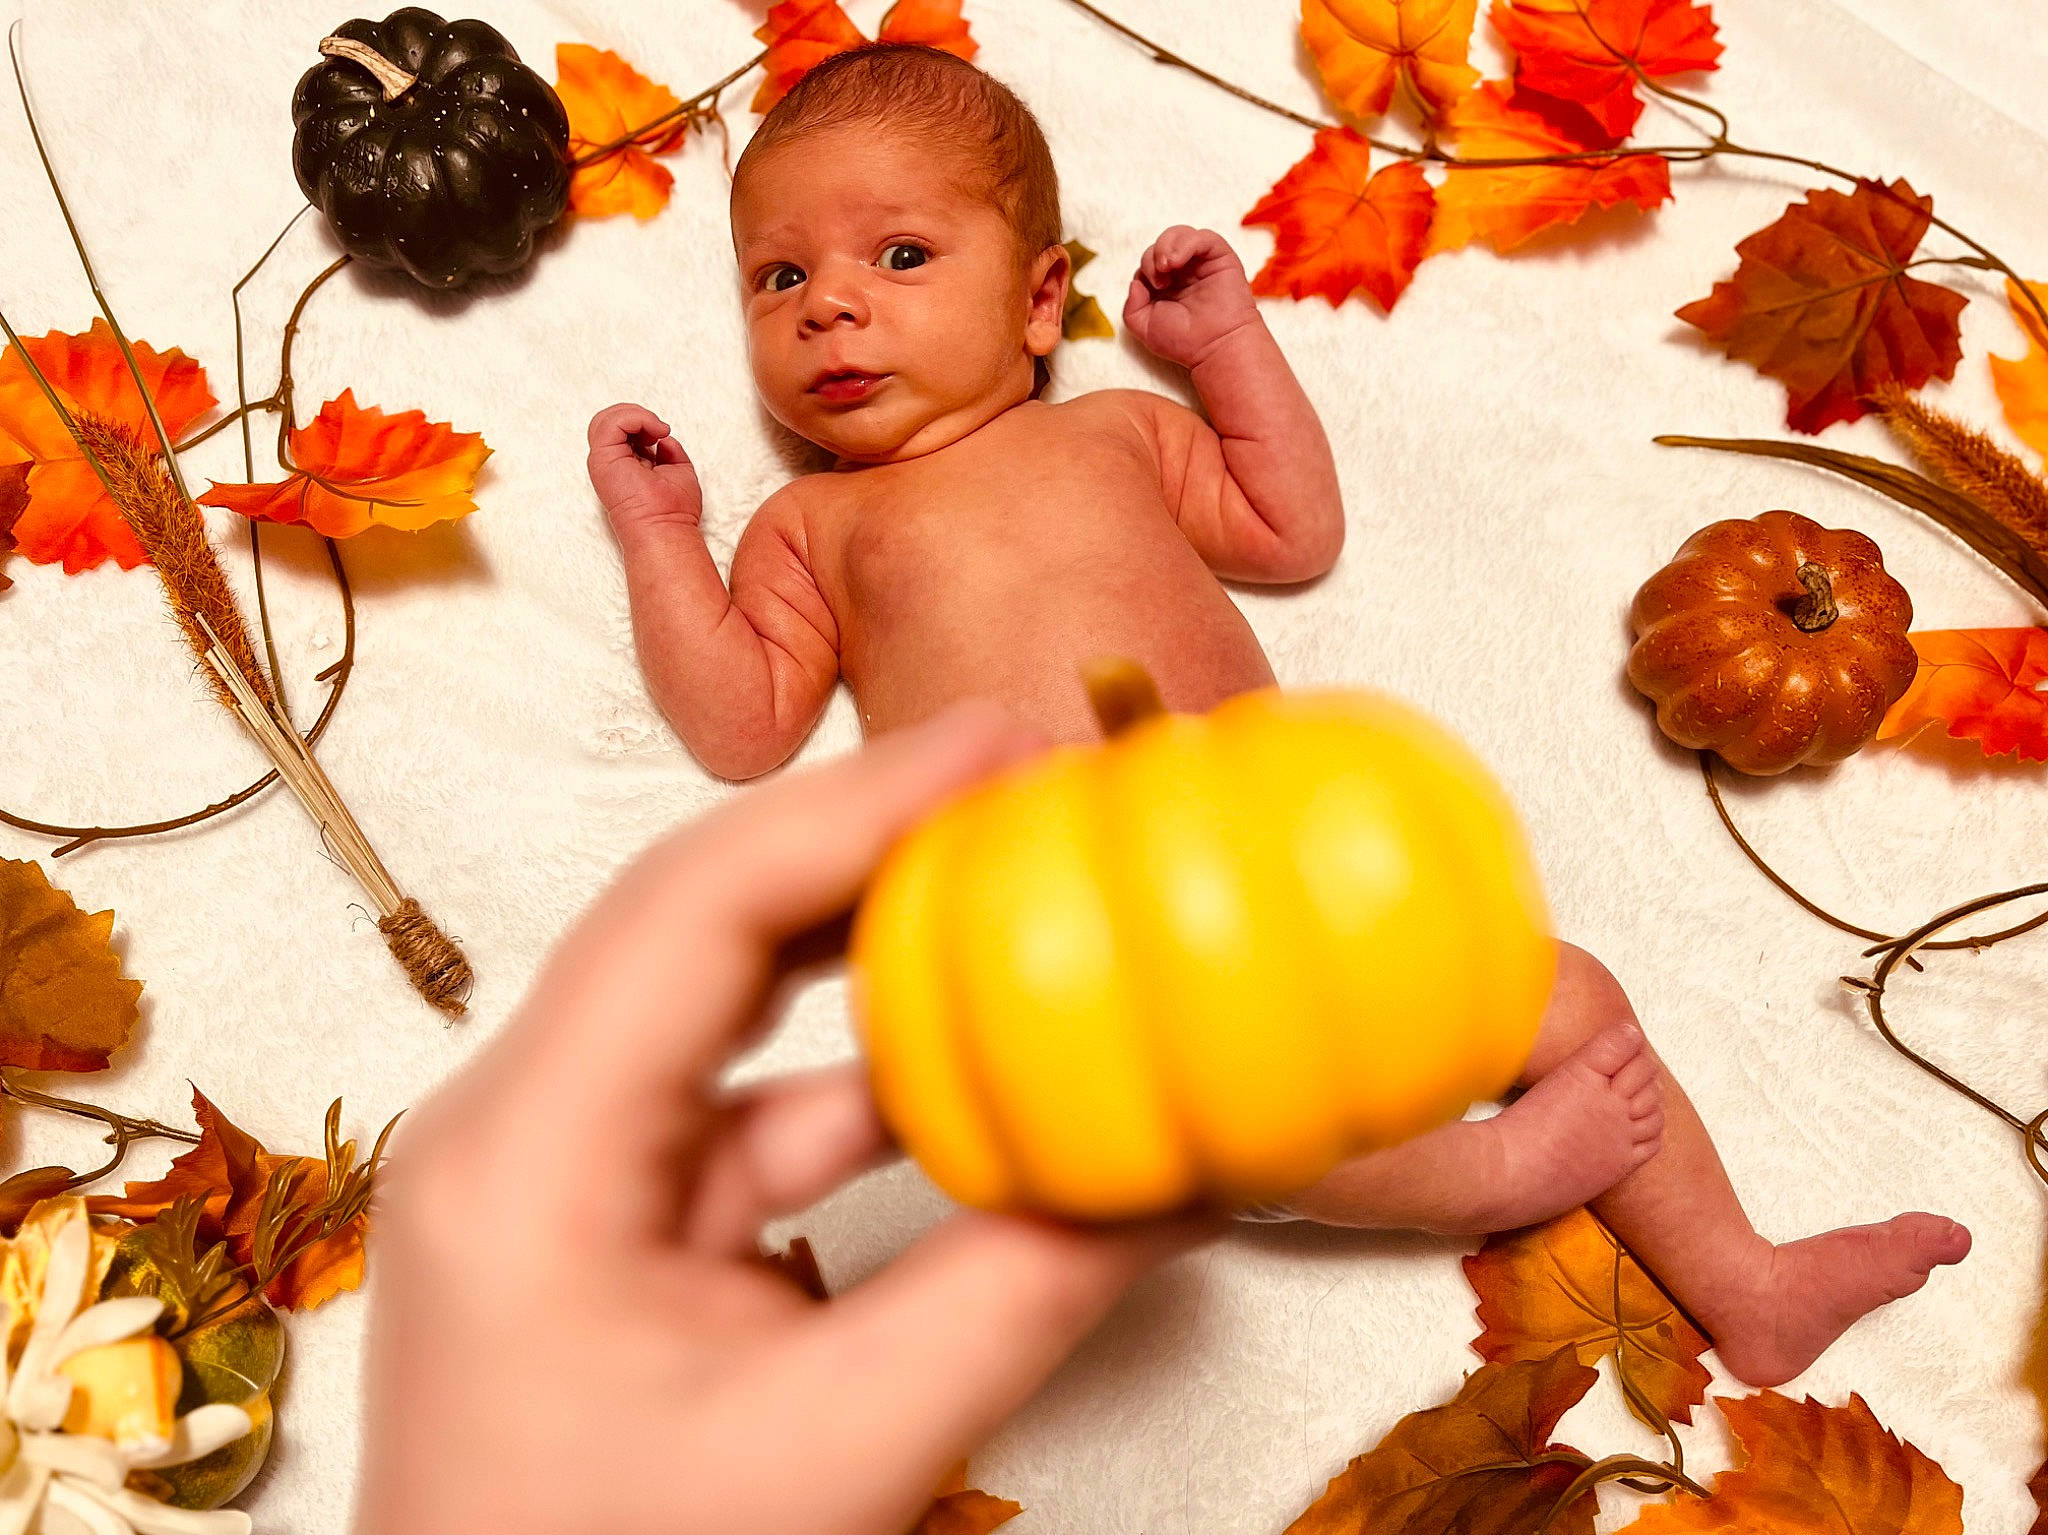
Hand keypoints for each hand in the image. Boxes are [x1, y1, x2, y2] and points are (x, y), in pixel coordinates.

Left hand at [354, 701, 1222, 1534]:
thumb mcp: (834, 1455)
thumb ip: (1018, 1297)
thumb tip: (1179, 1174)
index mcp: (524, 1158)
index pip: (695, 909)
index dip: (857, 803)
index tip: (1001, 744)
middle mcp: (521, 1135)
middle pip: (705, 923)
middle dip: (870, 842)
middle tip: (1024, 785)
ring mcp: (564, 1176)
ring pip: (731, 1010)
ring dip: (874, 957)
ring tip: (1015, 893)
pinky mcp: (617, 1224)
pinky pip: (752, 1108)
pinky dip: (868, 1081)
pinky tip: (978, 1070)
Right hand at [587, 401, 702, 532]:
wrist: (665, 528)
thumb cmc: (673, 511)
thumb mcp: (678, 471)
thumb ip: (669, 452)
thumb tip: (663, 438)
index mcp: (624, 466)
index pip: (623, 430)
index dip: (643, 423)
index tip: (663, 435)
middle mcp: (611, 463)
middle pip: (610, 420)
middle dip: (637, 415)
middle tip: (659, 430)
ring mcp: (604, 461)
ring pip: (607, 418)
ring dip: (638, 415)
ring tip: (657, 430)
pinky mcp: (603, 459)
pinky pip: (612, 422)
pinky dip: (636, 418)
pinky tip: (655, 432)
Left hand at [1123, 226, 1260, 370]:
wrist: (1216, 346)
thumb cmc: (1185, 341)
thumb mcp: (1144, 327)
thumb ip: (1131, 306)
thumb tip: (1134, 282)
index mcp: (1166, 284)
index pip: (1148, 261)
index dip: (1145, 269)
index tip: (1151, 290)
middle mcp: (1184, 271)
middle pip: (1160, 245)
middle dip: (1152, 258)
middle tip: (1159, 282)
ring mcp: (1201, 262)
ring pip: (1179, 234)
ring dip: (1165, 246)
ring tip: (1166, 266)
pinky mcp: (1220, 256)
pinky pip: (1202, 237)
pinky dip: (1185, 243)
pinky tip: (1177, 261)